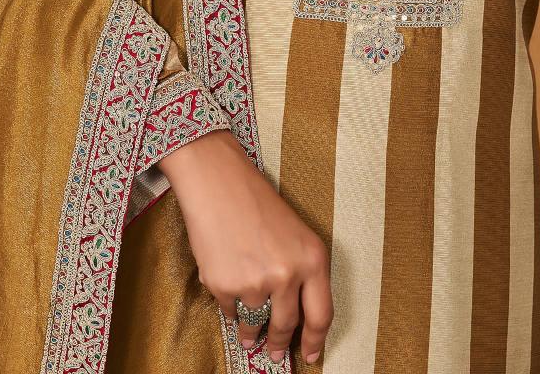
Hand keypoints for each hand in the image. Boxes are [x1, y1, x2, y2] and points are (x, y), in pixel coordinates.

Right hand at [156, 128, 333, 365]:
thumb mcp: (295, 234)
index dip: (316, 341)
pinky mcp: (225, 286)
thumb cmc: (257, 202)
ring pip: (255, 322)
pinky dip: (229, 306)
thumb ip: (301, 273)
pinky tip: (228, 288)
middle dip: (279, 344)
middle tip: (275, 354)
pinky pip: (229, 311)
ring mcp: (255, 283)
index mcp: (312, 258)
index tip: (310, 356)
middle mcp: (288, 274)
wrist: (218, 182)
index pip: (321, 315)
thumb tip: (296, 316)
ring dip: (251, 332)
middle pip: (287, 326)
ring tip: (249, 335)